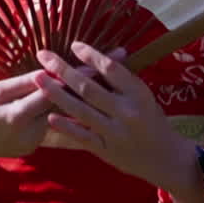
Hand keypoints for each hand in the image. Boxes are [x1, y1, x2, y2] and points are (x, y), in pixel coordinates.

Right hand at [0, 70, 54, 165]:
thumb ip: (23, 82)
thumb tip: (47, 72)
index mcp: (17, 117)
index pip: (48, 95)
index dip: (56, 81)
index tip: (60, 69)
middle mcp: (29, 135)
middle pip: (52, 107)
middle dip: (51, 92)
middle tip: (49, 80)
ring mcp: (32, 144)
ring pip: (49, 116)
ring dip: (44, 104)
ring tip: (32, 95)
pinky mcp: (32, 148)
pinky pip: (42, 126)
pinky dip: (38, 116)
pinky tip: (26, 110)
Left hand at [33, 42, 203, 201]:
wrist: (165, 158)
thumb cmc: (153, 121)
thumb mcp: (145, 96)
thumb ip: (123, 81)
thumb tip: (99, 57)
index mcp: (139, 94)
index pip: (111, 69)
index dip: (91, 56)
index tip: (74, 45)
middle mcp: (126, 112)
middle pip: (88, 87)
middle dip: (62, 70)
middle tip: (43, 55)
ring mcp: (115, 132)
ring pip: (80, 110)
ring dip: (56, 94)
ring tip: (38, 79)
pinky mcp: (106, 150)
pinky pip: (81, 136)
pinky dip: (65, 125)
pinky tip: (49, 115)